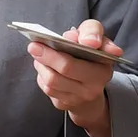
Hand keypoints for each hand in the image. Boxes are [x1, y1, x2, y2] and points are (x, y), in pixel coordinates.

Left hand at [27, 19, 122, 136]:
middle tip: (33, 45)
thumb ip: (92, 32)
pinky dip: (42, 75)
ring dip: (41, 65)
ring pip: (52, 80)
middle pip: (66, 68)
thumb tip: (89, 41)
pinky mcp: (64, 104)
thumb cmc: (90, 55)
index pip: (91, 54)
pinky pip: (47, 89)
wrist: (89, 85)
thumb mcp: (95, 38)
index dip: (75, 46)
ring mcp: (79, 98)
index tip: (66, 38)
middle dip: (48, 55)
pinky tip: (43, 67)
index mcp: (103, 68)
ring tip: (37, 54)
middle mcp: (94, 86)